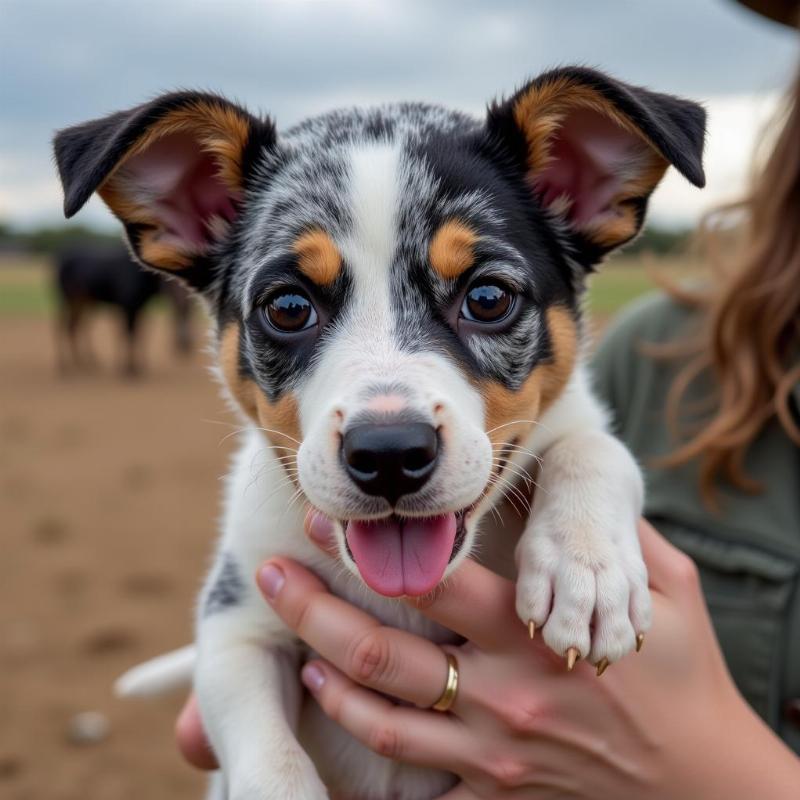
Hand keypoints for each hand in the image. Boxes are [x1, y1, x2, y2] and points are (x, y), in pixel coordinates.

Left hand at [177, 517, 799, 797]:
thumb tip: (569, 480)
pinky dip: (369, 748)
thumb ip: (613, 536)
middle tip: (272, 571)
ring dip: (328, 675)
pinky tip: (340, 714)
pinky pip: (414, 778)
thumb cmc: (684, 677)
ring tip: (294, 645)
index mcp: (535, 632)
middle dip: (316, 608)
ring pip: (382, 715)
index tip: (332, 514)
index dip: (375, 547)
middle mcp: (502, 691)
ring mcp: (492, 749)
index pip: (436, 581)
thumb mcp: (669, 591)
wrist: (703, 782)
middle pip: (384, 651)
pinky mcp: (494, 790)